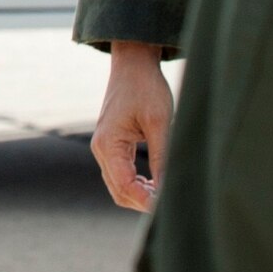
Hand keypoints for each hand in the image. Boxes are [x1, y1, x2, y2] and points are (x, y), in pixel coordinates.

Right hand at [92, 41, 173, 211]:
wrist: (133, 64)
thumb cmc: (146, 88)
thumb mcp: (159, 122)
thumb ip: (161, 157)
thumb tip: (168, 189)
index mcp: (109, 144)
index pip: (125, 186)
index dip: (146, 201)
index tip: (168, 207)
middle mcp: (101, 149)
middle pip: (119, 191)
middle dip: (142, 202)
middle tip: (170, 204)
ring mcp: (104, 147)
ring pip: (118, 186)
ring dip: (139, 194)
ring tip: (164, 194)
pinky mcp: (112, 145)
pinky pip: (120, 174)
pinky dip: (136, 184)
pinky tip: (155, 183)